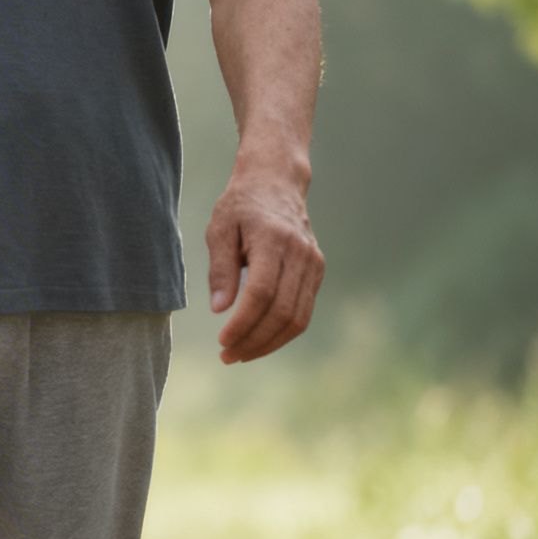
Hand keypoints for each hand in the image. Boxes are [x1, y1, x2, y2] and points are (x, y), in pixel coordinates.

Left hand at [206, 171, 324, 364]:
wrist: (276, 182)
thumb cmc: (241, 206)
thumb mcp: (220, 229)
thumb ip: (220, 269)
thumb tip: (220, 309)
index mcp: (274, 241)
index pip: (262, 294)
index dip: (243, 323)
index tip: (222, 341)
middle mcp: (301, 255)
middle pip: (282, 311)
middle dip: (254, 340)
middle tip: (228, 356)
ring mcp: (314, 264)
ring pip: (298, 318)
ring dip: (269, 342)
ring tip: (241, 354)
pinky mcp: (317, 271)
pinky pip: (304, 311)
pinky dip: (282, 332)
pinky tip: (259, 340)